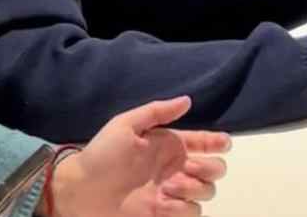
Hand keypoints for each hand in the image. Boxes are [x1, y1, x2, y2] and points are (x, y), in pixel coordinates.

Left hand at [49, 96, 230, 216]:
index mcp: (167, 145)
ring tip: (168, 186)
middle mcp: (174, 168)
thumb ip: (156, 112)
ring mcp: (171, 192)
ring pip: (206, 191)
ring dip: (194, 187)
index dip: (217, 141)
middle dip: (210, 167)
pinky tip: (162, 201)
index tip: (223, 143)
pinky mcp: (166, 213)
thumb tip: (187, 100)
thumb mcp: (125, 125)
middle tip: (190, 167)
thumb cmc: (102, 155)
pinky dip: (182, 207)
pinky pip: (191, 211)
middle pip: (213, 169)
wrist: (82, 191)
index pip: (202, 142)